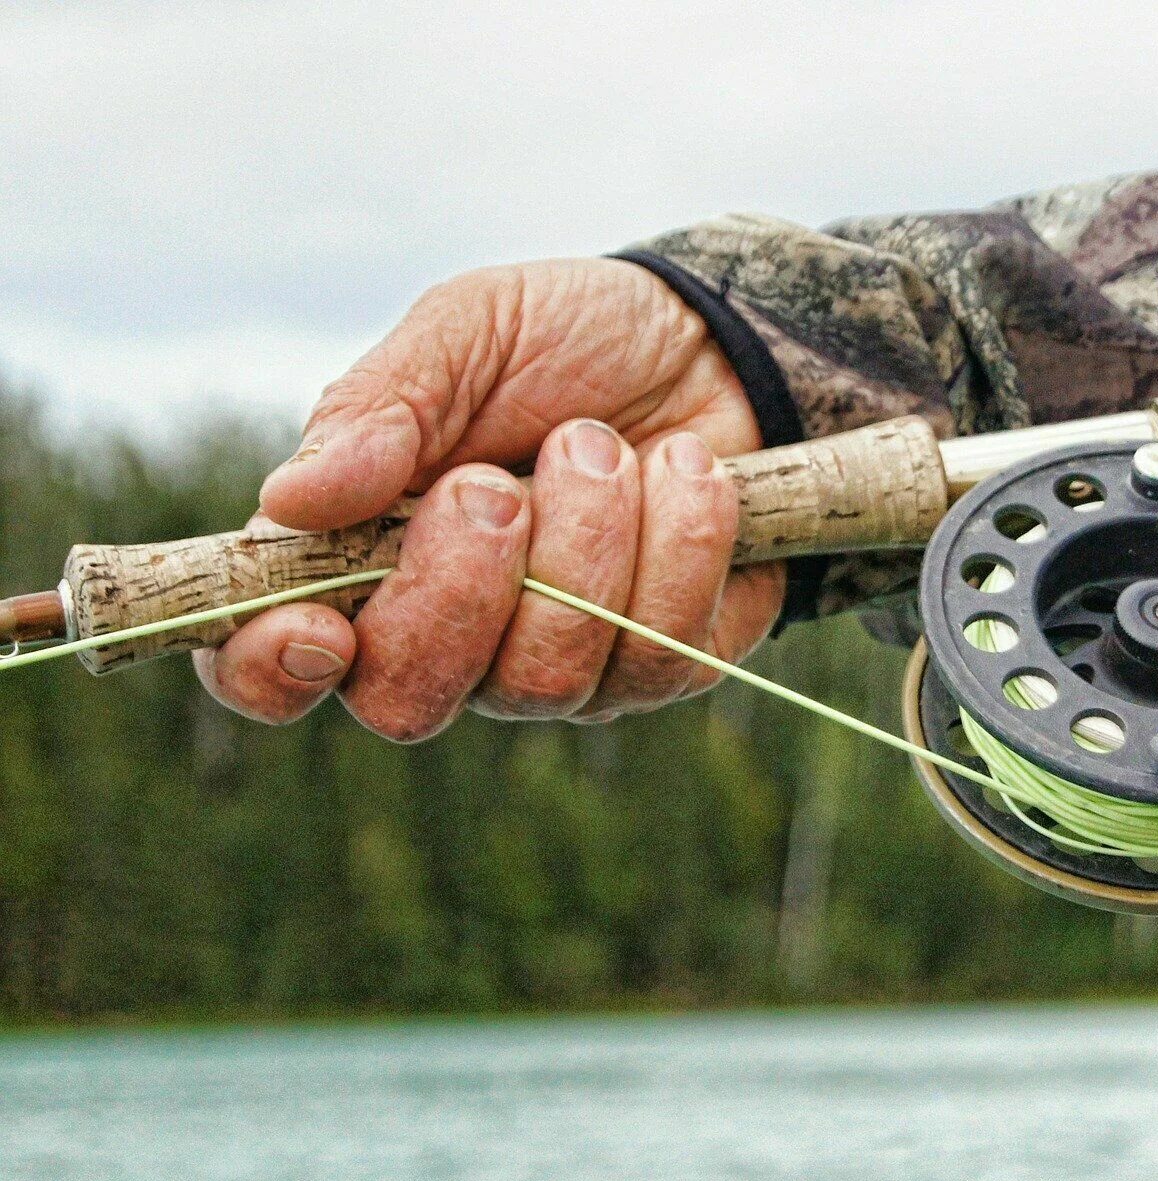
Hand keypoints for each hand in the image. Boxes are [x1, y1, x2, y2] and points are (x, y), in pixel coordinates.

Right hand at [194, 258, 783, 738]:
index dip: (272, 672)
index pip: (273, 669)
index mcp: (358, 561)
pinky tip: (684, 469)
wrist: (716, 341)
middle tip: (495, 484)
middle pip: (408, 700)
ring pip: (545, 679)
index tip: (316, 625)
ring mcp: (560, 667)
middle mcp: (451, 639)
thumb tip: (288, 500)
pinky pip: (662, 652)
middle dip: (458, 589)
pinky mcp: (664, 664)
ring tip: (600, 444)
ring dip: (582, 541)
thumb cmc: (567, 342)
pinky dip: (677, 540)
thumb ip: (379, 407)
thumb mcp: (466, 333)